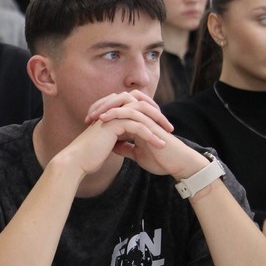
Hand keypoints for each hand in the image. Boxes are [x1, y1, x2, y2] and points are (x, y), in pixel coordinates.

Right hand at [58, 94, 165, 178]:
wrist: (76, 160)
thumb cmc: (90, 156)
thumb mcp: (108, 144)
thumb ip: (118, 138)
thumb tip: (129, 142)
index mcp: (110, 113)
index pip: (135, 107)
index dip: (150, 115)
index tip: (161, 127)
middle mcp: (111, 110)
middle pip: (140, 106)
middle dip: (157, 116)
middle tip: (170, 128)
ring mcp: (111, 115)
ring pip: (141, 114)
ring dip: (157, 125)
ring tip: (168, 136)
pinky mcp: (113, 124)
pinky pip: (138, 126)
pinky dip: (151, 135)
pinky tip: (160, 144)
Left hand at [89, 90, 205, 178]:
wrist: (178, 165)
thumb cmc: (161, 159)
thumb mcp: (137, 154)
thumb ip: (126, 147)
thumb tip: (113, 146)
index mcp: (138, 121)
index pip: (117, 108)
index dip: (101, 113)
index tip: (87, 123)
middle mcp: (142, 115)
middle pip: (118, 100)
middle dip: (101, 106)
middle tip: (87, 116)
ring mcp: (147, 117)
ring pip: (124, 101)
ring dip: (107, 107)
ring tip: (93, 117)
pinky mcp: (151, 122)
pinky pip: (132, 111)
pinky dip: (117, 113)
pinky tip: (105, 118)